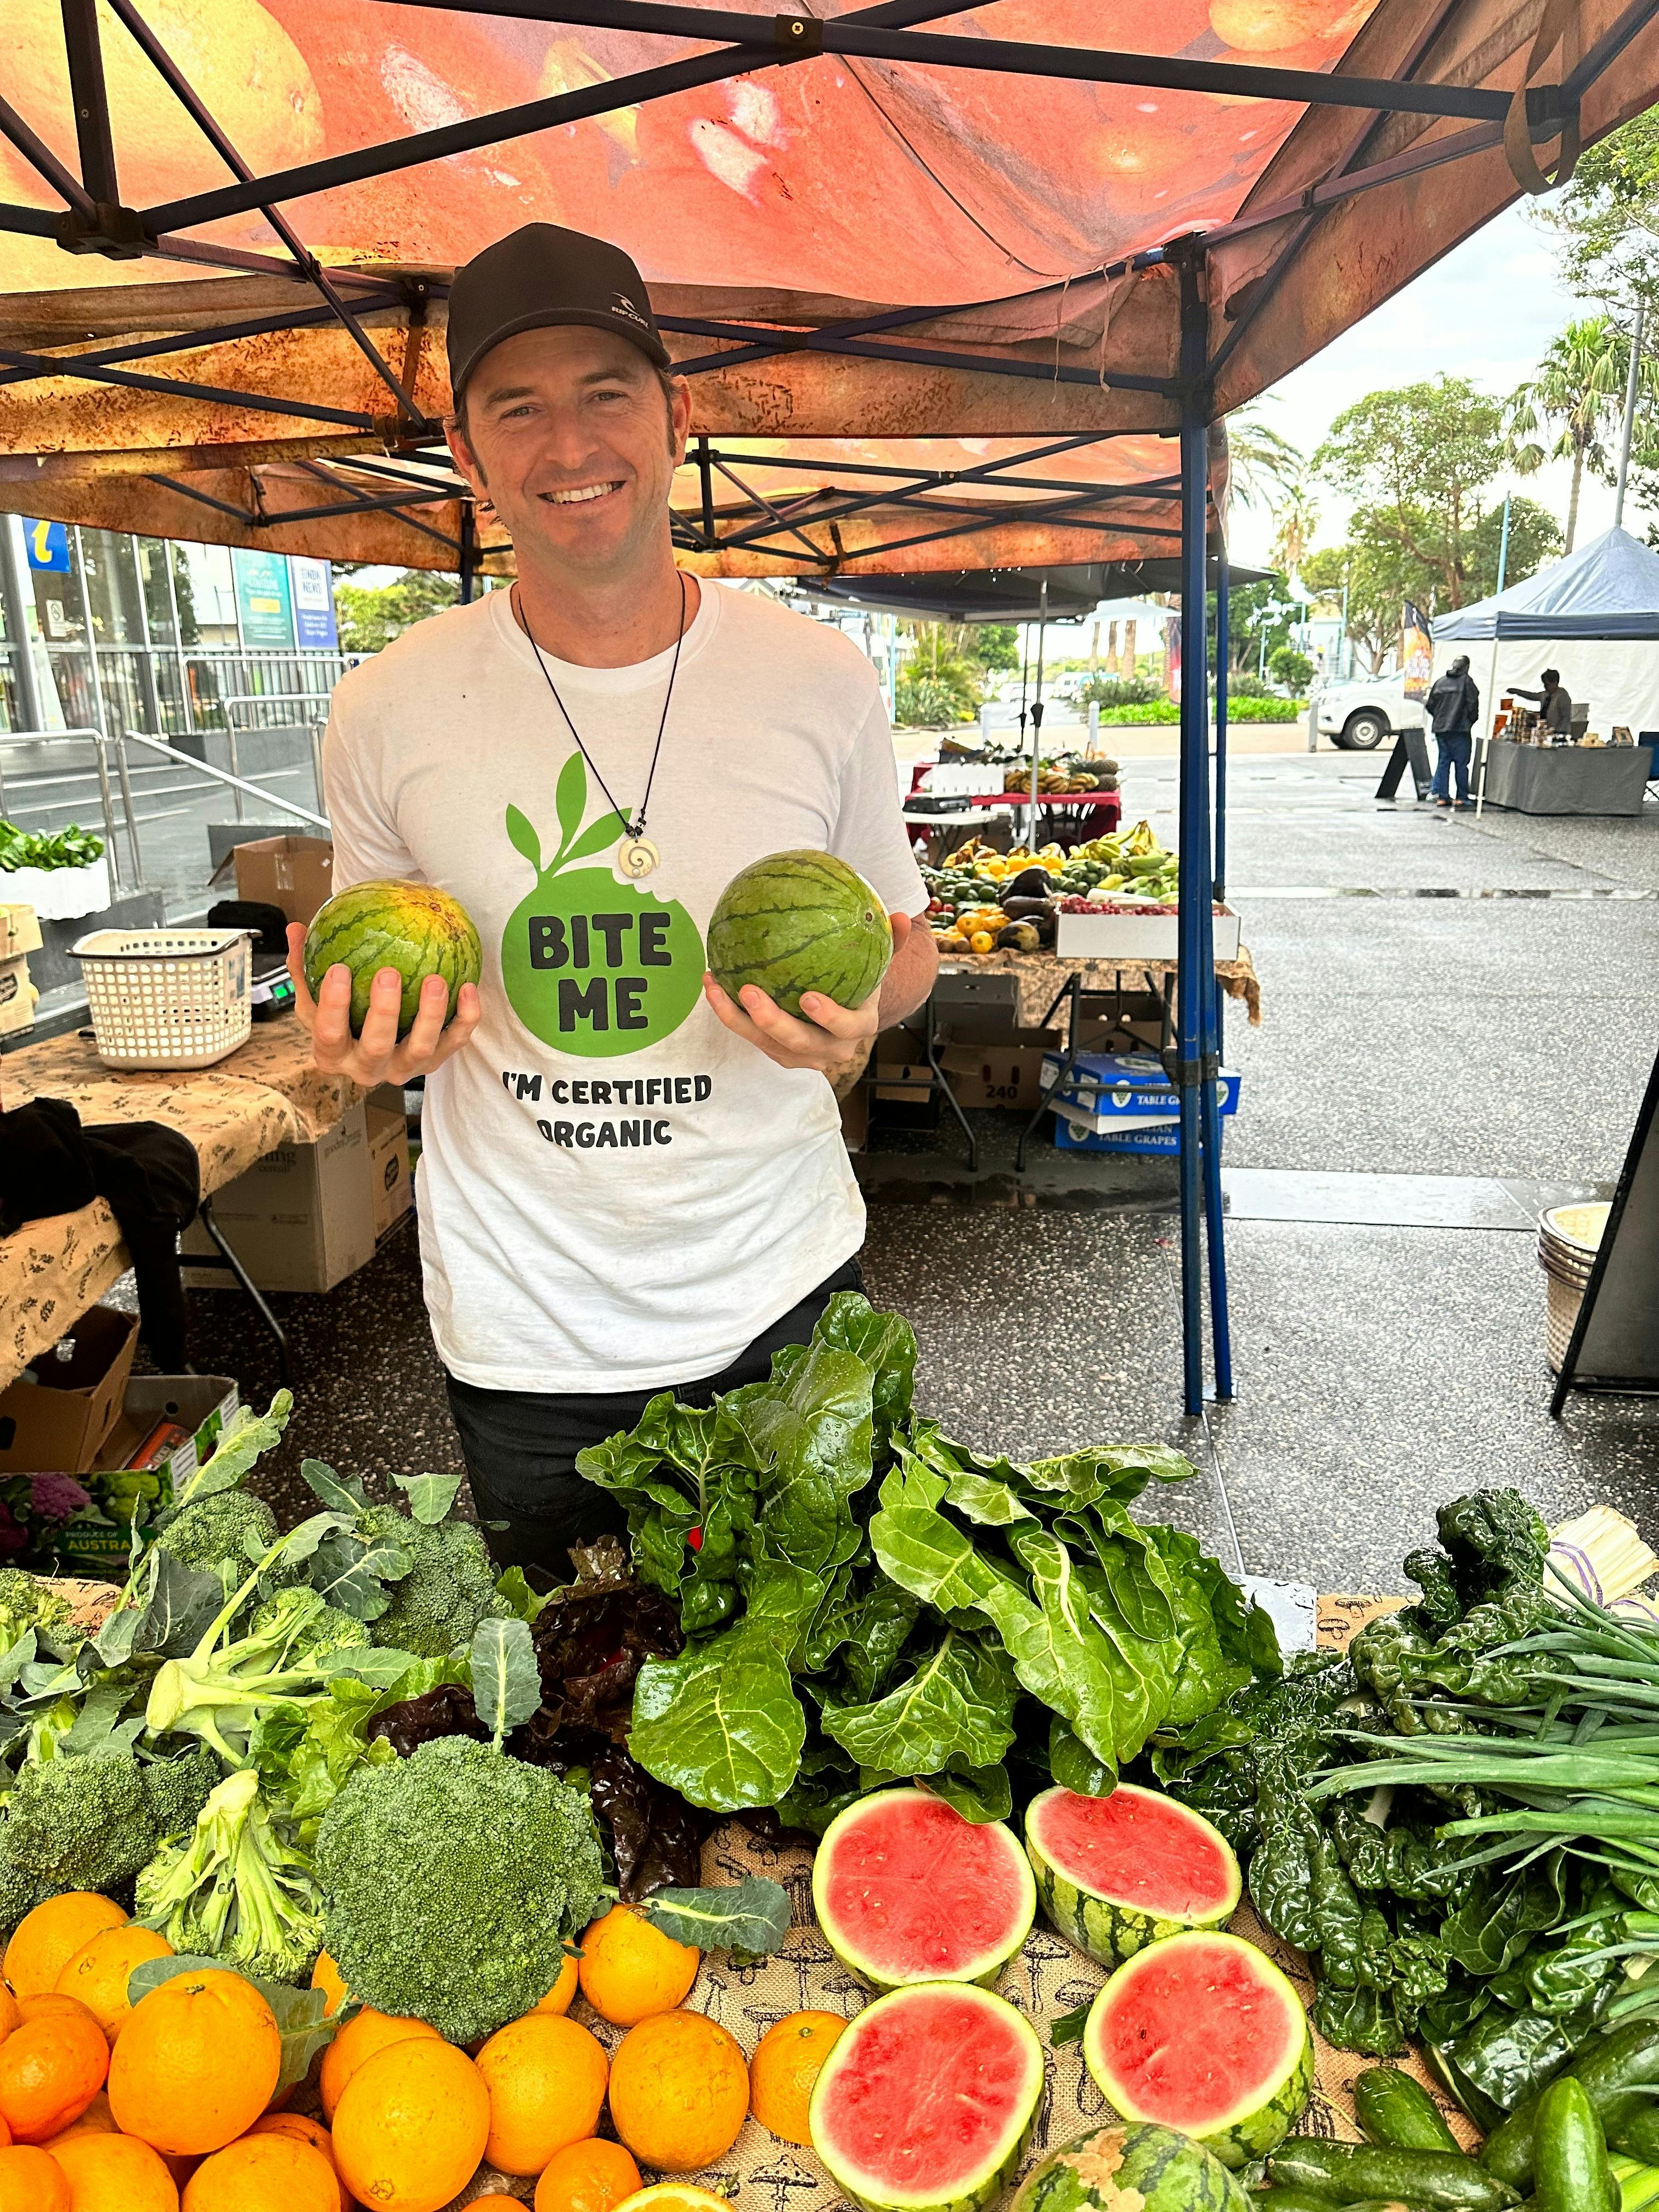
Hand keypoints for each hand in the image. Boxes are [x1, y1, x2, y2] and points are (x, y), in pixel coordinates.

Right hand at [287, 921, 481, 1085]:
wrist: (368, 1046)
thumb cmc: (340, 1018)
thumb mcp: (314, 996)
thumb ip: (304, 964)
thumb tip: (297, 928)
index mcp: (332, 1054)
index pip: (328, 1034)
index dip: (333, 1005)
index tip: (338, 969)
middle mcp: (368, 1068)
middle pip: (375, 1047)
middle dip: (383, 1012)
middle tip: (388, 973)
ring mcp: (403, 1068)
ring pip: (420, 1049)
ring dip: (430, 1015)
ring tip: (435, 980)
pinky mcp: (434, 1063)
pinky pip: (455, 1042)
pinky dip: (465, 1018)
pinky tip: (468, 987)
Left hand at [703, 911, 910, 1077]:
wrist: (848, 1016)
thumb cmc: (862, 982)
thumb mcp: (879, 962)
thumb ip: (892, 941)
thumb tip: (902, 915)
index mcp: (857, 1028)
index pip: (846, 1028)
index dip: (829, 1017)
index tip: (809, 997)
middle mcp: (829, 1049)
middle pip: (798, 1043)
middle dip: (771, 1021)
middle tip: (749, 990)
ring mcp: (800, 1056)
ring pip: (765, 1044)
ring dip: (737, 1018)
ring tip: (715, 986)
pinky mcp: (776, 1053)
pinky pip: (750, 1035)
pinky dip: (729, 1014)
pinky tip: (712, 983)